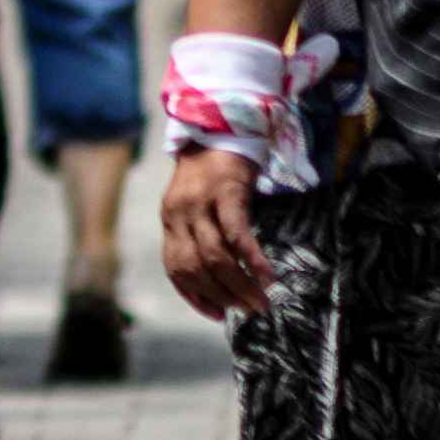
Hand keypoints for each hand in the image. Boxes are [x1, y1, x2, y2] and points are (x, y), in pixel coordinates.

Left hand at [164, 147, 269, 320]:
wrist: (220, 126)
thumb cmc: (212, 171)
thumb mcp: (194, 203)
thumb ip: (198, 234)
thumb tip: (218, 277)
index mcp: (171, 220)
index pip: (175, 269)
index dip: (195, 296)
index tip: (216, 314)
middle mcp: (179, 214)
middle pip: (196, 268)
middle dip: (222, 296)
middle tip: (248, 311)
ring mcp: (201, 203)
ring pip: (215, 257)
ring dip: (239, 286)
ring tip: (260, 301)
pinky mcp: (226, 193)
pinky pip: (237, 235)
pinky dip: (253, 260)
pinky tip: (268, 277)